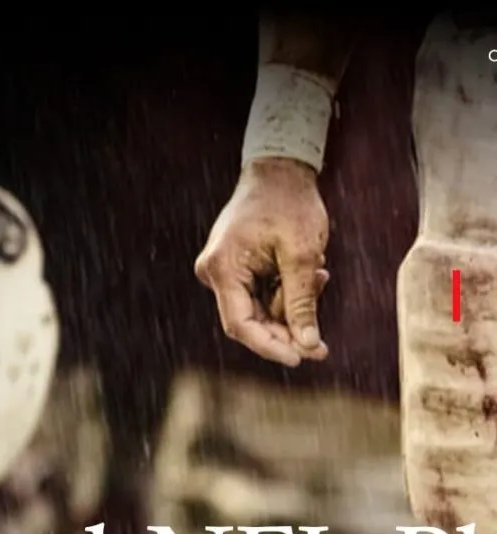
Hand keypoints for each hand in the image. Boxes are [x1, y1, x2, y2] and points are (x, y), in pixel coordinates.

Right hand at [195, 158, 330, 366]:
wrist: (278, 170)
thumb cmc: (290, 204)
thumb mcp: (302, 256)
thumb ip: (302, 303)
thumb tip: (309, 346)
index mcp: (223, 269)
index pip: (242, 325)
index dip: (271, 346)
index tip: (302, 358)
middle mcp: (215, 273)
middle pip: (249, 321)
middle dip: (286, 331)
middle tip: (322, 344)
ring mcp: (222, 271)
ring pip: (257, 310)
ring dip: (291, 306)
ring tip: (320, 276)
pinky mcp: (233, 268)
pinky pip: (259, 295)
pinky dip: (285, 293)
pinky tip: (309, 274)